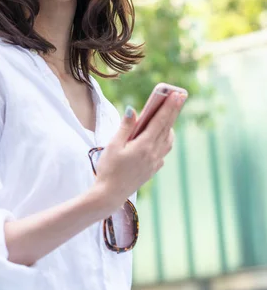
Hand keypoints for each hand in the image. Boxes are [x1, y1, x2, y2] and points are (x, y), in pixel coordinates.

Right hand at [90, 92, 186, 213]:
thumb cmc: (108, 169)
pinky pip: (164, 150)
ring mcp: (155, 162)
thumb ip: (125, 127)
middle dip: (174, 110)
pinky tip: (159, 137)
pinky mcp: (153, 169)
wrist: (110, 194)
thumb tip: (134, 110)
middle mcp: (154, 153)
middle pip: (167, 128)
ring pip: (168, 140)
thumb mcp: (113, 145)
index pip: (160, 121)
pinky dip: (165, 139)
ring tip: (168, 115)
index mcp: (144, 146)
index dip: (169, 106)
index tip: (177, 94)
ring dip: (169, 126)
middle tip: (180, 96)